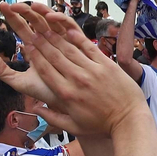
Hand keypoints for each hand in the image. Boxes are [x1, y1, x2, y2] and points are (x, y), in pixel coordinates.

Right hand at [0, 3, 144, 136]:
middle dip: (41, 42)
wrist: (129, 120)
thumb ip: (53, 118)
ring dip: (56, 37)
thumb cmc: (102, 126)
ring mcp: (92, 71)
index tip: (27, 45)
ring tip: (45, 28)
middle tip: (31, 30)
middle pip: (54, 56)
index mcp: (66, 95)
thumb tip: (35, 109)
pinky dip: (78, 38)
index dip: (34, 56)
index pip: (45, 71)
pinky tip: (68, 30)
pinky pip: (89, 48)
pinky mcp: (106, 65)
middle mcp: (76, 80)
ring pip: (69, 50)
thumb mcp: (74, 127)